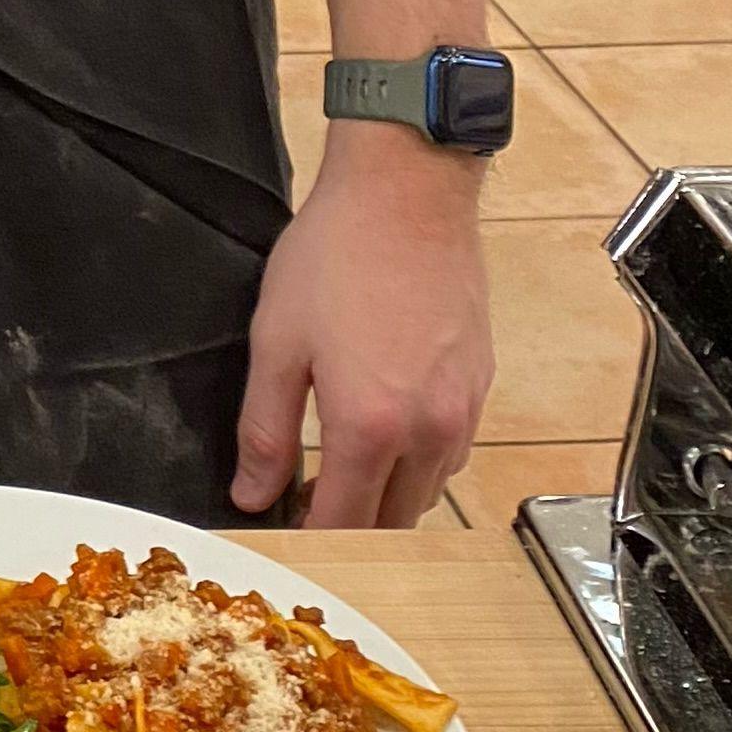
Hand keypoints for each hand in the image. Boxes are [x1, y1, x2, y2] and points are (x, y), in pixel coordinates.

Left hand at [232, 124, 494, 527]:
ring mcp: (462, 410)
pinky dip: (419, 462)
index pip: (342, 523)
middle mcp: (428, 430)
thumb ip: (265, 430)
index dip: (308, 538)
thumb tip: (251, 494)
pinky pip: (450, 453)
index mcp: (370, 424)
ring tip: (344, 469)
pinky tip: (388, 431)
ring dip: (387, 496)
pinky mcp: (481, 385)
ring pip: (426, 491)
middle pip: (392, 520)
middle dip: (349, 525)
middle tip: (307, 502)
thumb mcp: (276, 341)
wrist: (407, 192)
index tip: (283, 529)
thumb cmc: (336, 255)